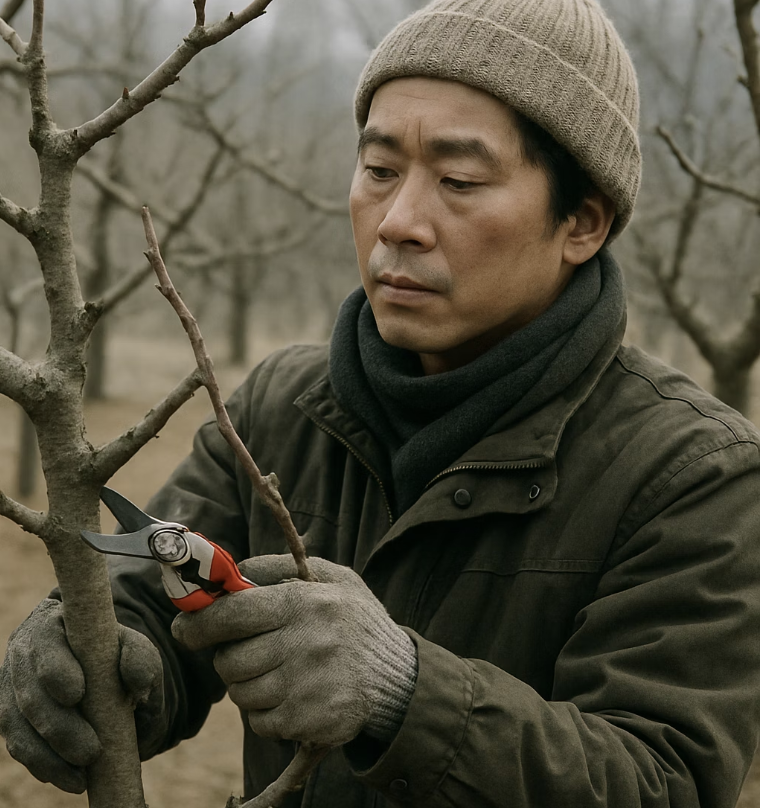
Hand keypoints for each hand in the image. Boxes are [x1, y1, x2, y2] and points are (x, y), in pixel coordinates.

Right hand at [0, 598, 164, 793]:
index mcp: (52, 625)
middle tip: (91, 751)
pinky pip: (20, 746)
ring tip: (81, 777)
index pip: (46, 643)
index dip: (56, 669)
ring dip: (49, 755)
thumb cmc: (117, 654)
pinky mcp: (11, 717)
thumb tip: (138, 681)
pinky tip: (68, 778)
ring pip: (18, 725)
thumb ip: (140, 657)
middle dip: (59, 726)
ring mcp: (12, 687)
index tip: (77, 693)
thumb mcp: (136, 648)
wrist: (100, 670)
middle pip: (30, 693)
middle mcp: (24, 654)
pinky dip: (43, 765)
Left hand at [172, 555, 416, 746]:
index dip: (199, 623)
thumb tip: (234, 570)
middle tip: (250, 651)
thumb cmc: (357, 621)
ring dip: (249, 686)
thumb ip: (282, 567)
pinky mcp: (308, 722)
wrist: (400, 677)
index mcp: (304, 603)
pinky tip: (293, 696)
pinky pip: (259, 722)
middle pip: (229, 661)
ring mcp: (305, 687)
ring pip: (241, 694)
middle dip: (229, 658)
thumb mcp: (333, 577)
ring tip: (279, 673)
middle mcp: (303, 644)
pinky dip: (267, 713)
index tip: (185, 628)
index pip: (232, 614)